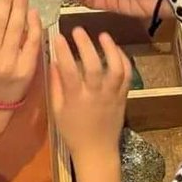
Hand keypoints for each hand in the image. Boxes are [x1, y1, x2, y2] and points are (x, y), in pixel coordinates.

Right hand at [49, 28, 130, 167]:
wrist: (97, 151)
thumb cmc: (73, 132)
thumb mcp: (57, 111)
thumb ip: (56, 86)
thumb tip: (54, 62)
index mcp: (76, 100)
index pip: (69, 71)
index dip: (63, 52)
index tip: (58, 36)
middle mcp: (95, 95)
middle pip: (93, 66)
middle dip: (85, 45)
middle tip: (78, 30)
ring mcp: (112, 95)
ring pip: (115, 69)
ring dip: (110, 49)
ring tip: (102, 35)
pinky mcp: (123, 96)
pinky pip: (127, 75)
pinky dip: (123, 60)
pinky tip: (115, 49)